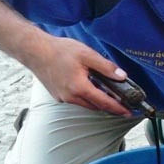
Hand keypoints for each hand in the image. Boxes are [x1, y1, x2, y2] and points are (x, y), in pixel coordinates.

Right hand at [0, 0, 134, 116]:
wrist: (35, 51)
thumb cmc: (59, 51)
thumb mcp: (87, 55)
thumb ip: (106, 67)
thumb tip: (121, 76)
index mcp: (80, 88)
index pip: (104, 102)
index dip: (118, 108)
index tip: (128, 112)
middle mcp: (71, 97)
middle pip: (95, 106)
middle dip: (109, 106)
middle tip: (121, 103)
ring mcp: (63, 98)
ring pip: (85, 105)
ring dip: (97, 102)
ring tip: (107, 95)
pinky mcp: (57, 96)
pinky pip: (76, 101)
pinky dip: (85, 98)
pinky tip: (89, 88)